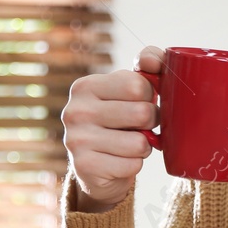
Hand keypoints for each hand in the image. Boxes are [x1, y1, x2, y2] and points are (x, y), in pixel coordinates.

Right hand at [61, 46, 163, 213]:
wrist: (98, 167)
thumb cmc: (121, 120)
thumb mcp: (130, 89)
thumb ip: (149, 65)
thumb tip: (152, 60)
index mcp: (85, 86)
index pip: (138, 86)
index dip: (150, 97)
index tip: (140, 103)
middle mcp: (75, 110)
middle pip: (142, 113)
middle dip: (151, 123)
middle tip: (140, 127)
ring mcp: (76, 140)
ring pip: (140, 143)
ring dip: (144, 146)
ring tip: (129, 144)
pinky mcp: (84, 167)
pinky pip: (132, 165)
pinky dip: (134, 165)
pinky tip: (120, 161)